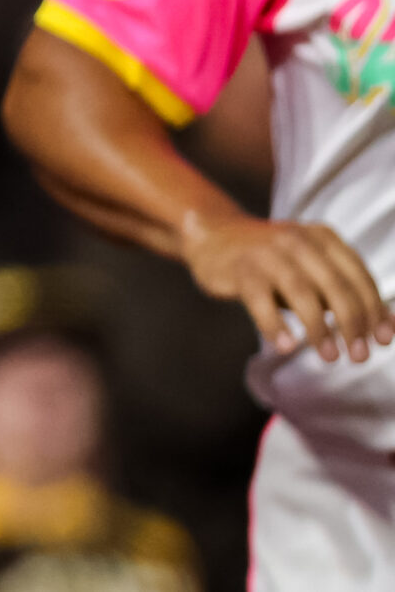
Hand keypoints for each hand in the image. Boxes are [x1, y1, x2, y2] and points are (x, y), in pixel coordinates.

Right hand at [180, 206, 394, 362]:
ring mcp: (267, 252)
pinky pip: (260, 300)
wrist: (213, 235)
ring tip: (329, 356)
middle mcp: (298, 239)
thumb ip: (340, 291)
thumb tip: (383, 328)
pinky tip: (286, 346)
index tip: (383, 340)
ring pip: (302, 292)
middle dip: (352, 324)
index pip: (358, 276)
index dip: (375, 310)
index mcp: (323, 238)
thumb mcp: (310, 266)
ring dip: (320, 328)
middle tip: (358, 355)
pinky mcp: (240, 268)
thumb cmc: (271, 260)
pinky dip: (275, 325)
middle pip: (335, 286)